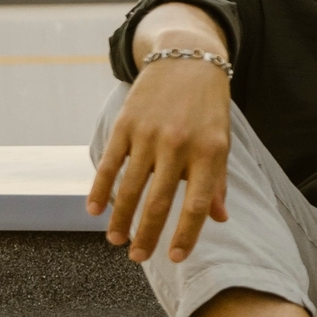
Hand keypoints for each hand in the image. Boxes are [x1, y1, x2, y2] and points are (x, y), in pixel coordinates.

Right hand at [87, 58, 232, 264]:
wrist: (187, 59)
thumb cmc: (208, 108)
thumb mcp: (222, 141)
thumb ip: (217, 180)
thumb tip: (219, 219)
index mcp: (209, 153)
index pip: (196, 204)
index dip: (185, 235)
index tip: (175, 258)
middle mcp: (178, 145)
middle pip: (159, 202)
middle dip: (147, 235)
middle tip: (138, 258)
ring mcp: (148, 135)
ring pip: (130, 188)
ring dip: (121, 219)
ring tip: (117, 241)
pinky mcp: (125, 124)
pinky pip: (110, 164)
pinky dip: (99, 190)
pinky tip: (94, 212)